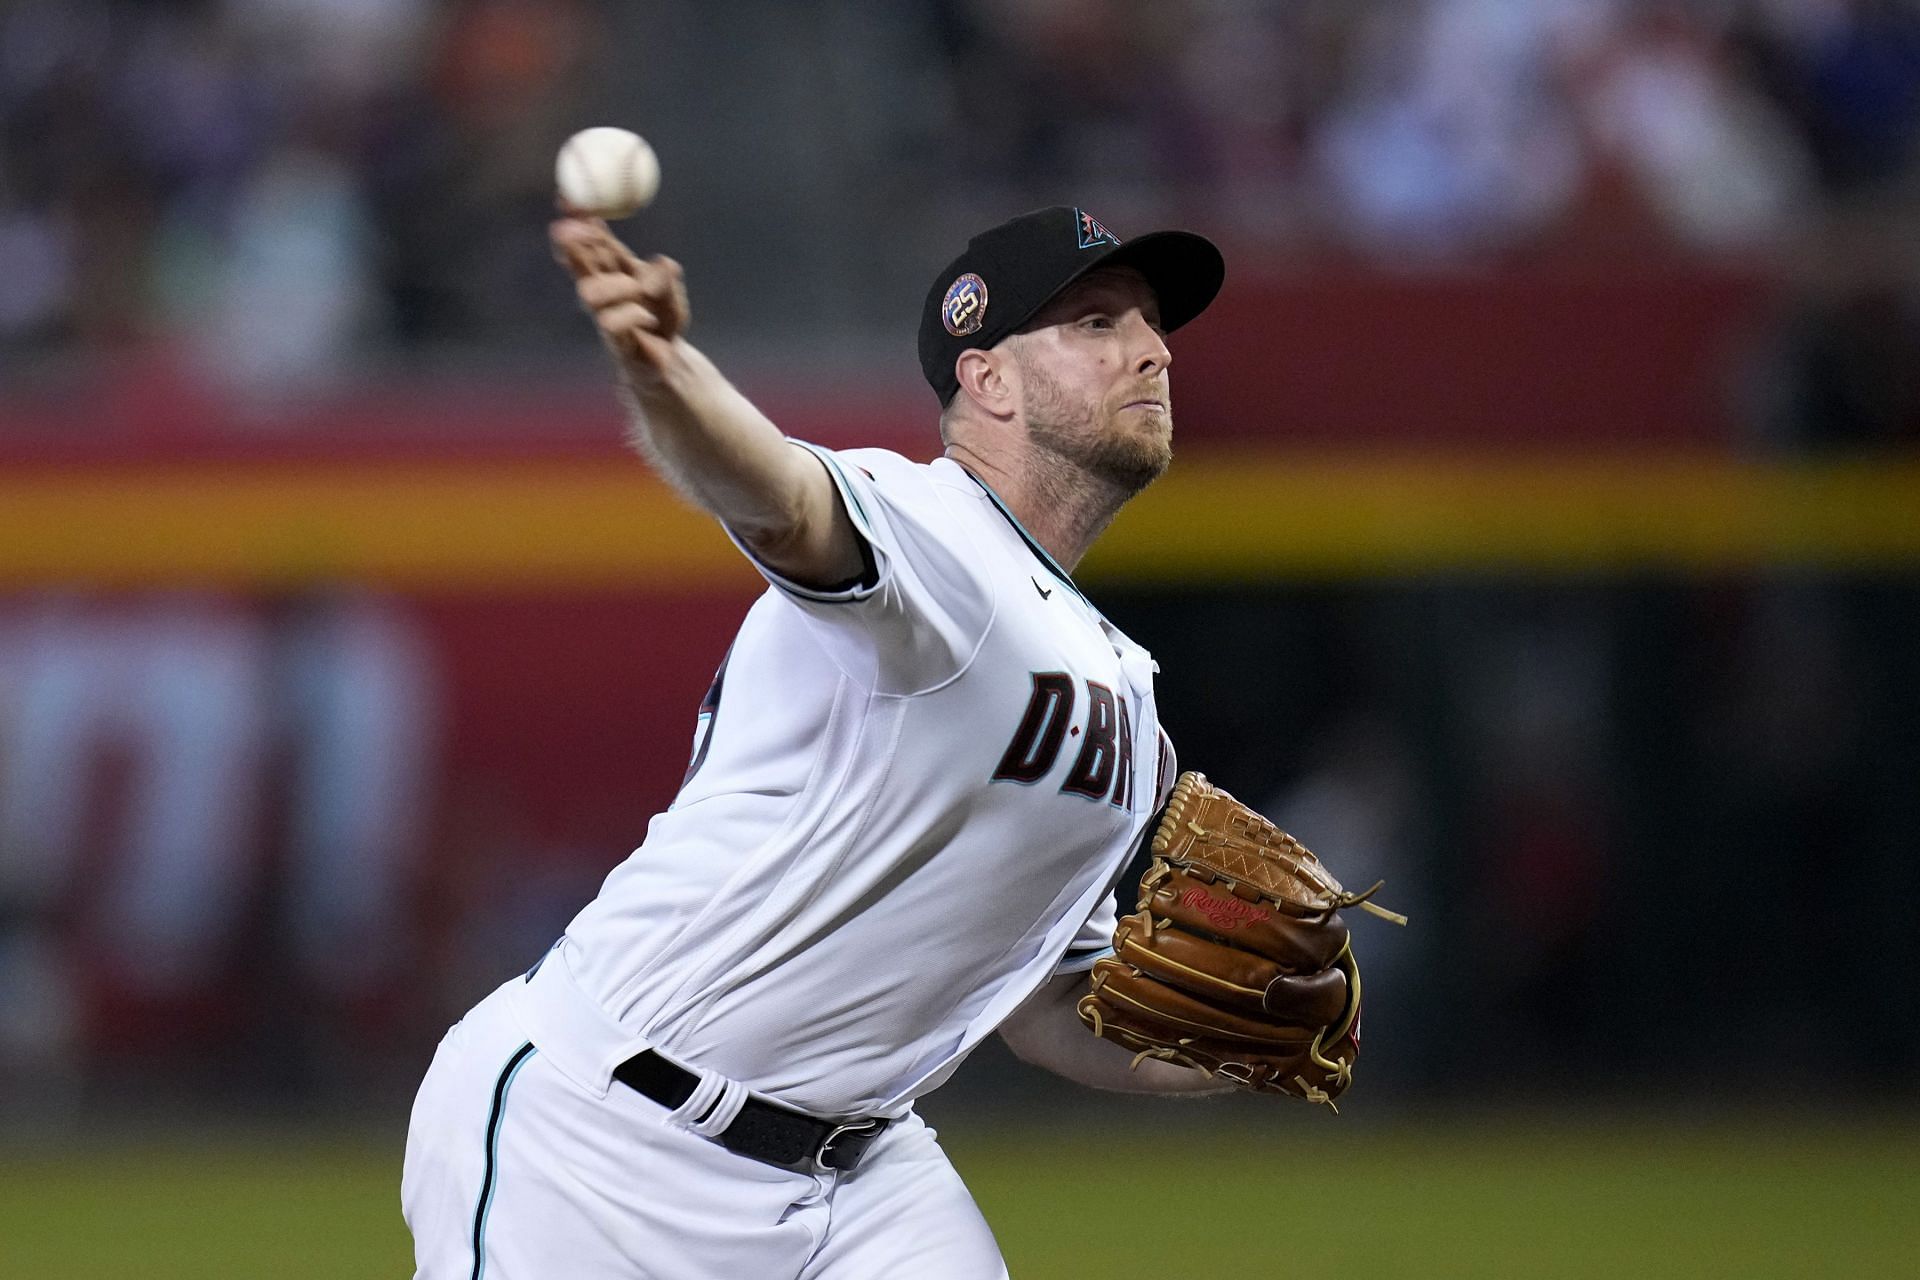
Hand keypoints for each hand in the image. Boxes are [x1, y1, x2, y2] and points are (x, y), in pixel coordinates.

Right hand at [551, 214, 690, 378]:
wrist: (669, 360)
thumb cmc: (664, 320)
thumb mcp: (672, 293)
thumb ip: (667, 278)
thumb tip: (663, 261)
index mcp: (614, 272)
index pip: (592, 243)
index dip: (578, 221)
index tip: (566, 199)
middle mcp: (603, 291)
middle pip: (580, 265)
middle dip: (574, 245)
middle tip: (572, 229)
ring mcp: (605, 315)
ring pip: (590, 293)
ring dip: (614, 286)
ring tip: (638, 291)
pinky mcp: (614, 340)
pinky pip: (611, 322)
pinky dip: (632, 314)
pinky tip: (647, 317)